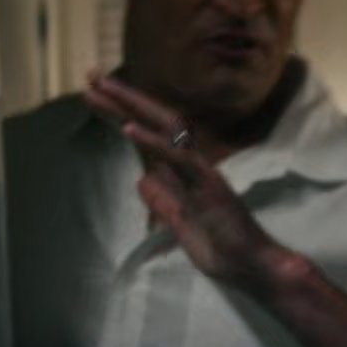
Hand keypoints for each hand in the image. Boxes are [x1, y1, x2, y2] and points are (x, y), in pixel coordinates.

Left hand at [83, 74, 290, 295]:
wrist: (256, 269)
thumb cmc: (224, 251)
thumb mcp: (182, 227)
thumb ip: (164, 202)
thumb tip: (143, 180)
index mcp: (187, 173)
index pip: (150, 136)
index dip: (123, 114)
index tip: (94, 98)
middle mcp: (195, 165)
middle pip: (155, 121)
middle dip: (123, 99)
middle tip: (90, 77)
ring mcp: (203, 172)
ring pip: (168, 128)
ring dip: (134, 106)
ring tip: (103, 89)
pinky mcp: (209, 186)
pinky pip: (179, 158)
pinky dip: (153, 142)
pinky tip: (128, 128)